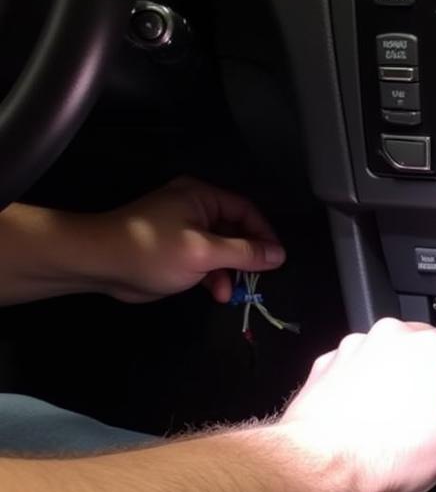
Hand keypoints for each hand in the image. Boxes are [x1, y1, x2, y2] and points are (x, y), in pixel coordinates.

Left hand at [90, 177, 284, 302]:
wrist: (100, 264)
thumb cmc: (153, 250)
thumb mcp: (205, 252)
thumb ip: (245, 252)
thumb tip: (279, 255)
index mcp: (202, 197)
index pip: (246, 210)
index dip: (264, 234)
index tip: (276, 259)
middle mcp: (196, 209)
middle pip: (237, 231)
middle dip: (247, 258)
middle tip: (256, 279)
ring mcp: (186, 231)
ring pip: (223, 250)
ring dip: (230, 272)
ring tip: (231, 292)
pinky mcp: (177, 253)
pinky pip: (207, 262)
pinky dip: (215, 277)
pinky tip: (217, 293)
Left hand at [278, 319, 435, 491]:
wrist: (317, 469)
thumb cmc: (382, 460)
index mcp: (432, 349)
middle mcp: (394, 336)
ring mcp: (360, 345)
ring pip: (403, 352)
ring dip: (412, 376)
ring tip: (405, 420)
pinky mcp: (334, 360)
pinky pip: (371, 362)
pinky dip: (380, 381)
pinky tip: (377, 415)